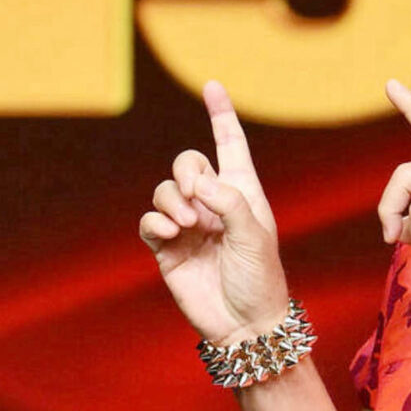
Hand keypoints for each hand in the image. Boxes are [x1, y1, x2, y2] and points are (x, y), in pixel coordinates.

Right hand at [139, 80, 289, 345]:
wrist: (244, 324)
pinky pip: (150, 221)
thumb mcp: (254, 234)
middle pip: (187, 162)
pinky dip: (157, 222)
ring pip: (165, 190)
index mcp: (242, 191)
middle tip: (197, 197)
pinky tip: (172, 235)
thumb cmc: (260, 278)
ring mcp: (189, 224)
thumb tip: (195, 182)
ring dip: (173, 201)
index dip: (221, 113)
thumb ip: (228, 200)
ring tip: (189, 225)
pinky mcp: (168, 247)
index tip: (212, 85)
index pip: (230, 142)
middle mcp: (213, 202)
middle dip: (186, 170)